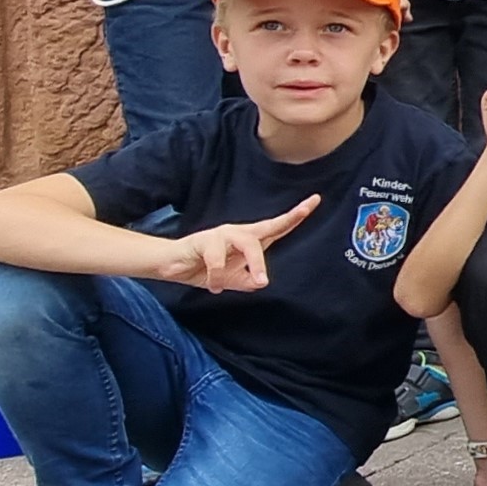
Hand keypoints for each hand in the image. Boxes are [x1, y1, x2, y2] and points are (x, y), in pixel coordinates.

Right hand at [157, 196, 318, 292]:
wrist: (171, 265)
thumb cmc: (205, 268)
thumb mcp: (232, 279)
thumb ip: (248, 280)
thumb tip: (261, 281)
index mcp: (249, 240)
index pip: (277, 227)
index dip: (296, 215)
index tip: (315, 200)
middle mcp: (238, 233)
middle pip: (267, 228)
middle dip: (286, 221)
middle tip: (304, 212)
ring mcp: (221, 235)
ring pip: (247, 244)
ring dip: (255, 263)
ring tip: (258, 281)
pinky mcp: (203, 241)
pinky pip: (216, 260)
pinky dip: (217, 277)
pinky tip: (214, 285)